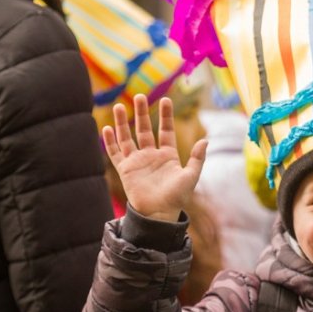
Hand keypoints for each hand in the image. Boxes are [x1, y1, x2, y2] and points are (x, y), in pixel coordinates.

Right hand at [100, 95, 208, 223]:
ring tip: (117, 106)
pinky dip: (110, 142)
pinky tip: (107, 128)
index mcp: (168, 156)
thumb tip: (205, 140)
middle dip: (142, 113)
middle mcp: (151, 156)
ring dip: (122, 123)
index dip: (165, 116)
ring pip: (127, 138)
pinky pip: (115, 153)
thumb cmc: (177, 198)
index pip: (166, 130)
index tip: (165, 99)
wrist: (159, 215)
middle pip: (144, 129)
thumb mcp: (190, 177)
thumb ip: (197, 159)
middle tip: (140, 96)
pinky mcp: (125, 170)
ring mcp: (137, 162)